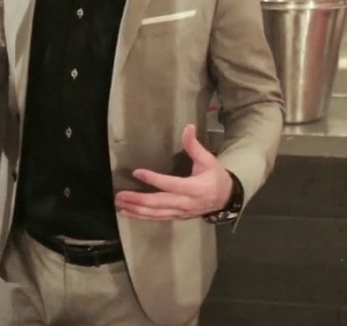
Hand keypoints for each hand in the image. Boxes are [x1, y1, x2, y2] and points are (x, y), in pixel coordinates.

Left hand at [114, 124, 232, 220]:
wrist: (226, 198)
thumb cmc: (215, 177)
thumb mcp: (208, 160)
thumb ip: (195, 146)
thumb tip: (188, 127)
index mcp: (195, 188)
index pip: (170, 184)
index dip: (154, 180)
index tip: (137, 172)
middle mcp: (186, 203)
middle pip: (159, 203)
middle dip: (139, 200)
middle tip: (120, 195)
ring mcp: (181, 212)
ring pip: (156, 214)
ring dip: (137, 210)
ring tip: (120, 205)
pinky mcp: (177, 216)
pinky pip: (158, 218)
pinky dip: (142, 216)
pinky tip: (129, 212)